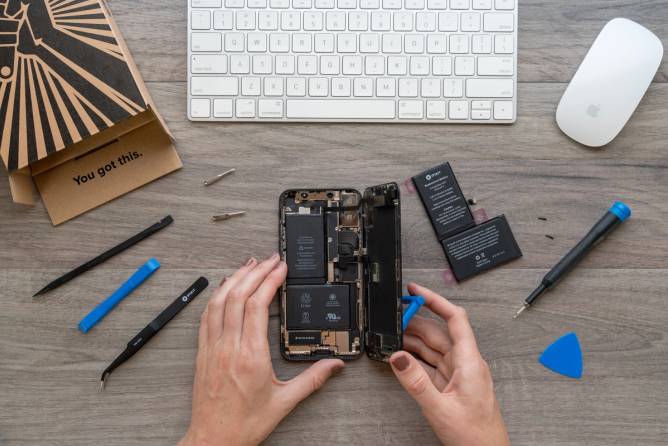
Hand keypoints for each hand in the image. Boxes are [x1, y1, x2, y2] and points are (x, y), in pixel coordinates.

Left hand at [179, 254, 344, 445]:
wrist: (212, 440)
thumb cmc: (243, 424)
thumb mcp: (284, 403)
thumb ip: (312, 380)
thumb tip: (334, 366)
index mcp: (251, 356)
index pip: (258, 306)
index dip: (269, 281)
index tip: (280, 269)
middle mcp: (229, 347)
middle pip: (238, 296)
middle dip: (255, 272)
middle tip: (270, 260)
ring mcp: (213, 347)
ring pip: (219, 301)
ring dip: (235, 279)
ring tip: (249, 265)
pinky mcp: (202, 352)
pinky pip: (206, 315)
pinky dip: (216, 296)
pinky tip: (225, 288)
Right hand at [390, 283, 509, 445]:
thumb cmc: (476, 436)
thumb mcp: (440, 408)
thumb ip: (416, 381)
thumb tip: (398, 357)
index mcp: (469, 362)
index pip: (454, 319)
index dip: (435, 300)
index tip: (417, 291)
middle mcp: (465, 363)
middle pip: (439, 331)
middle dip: (417, 320)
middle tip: (395, 316)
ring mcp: (458, 374)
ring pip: (434, 347)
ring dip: (414, 340)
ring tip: (393, 335)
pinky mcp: (451, 384)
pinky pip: (431, 363)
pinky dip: (416, 358)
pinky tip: (403, 356)